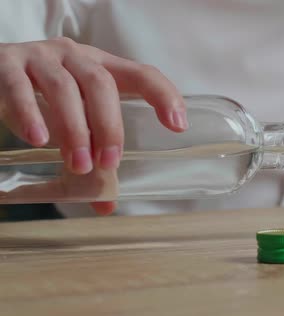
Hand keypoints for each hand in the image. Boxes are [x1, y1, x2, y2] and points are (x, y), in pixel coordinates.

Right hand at [0, 37, 187, 214]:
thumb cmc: (42, 97)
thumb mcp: (72, 118)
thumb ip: (90, 153)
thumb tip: (105, 203)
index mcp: (99, 67)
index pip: (141, 74)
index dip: (163, 95)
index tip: (178, 126)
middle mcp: (74, 56)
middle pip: (101, 84)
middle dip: (109, 126)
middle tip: (109, 164)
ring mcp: (39, 57)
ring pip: (63, 87)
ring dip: (74, 128)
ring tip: (78, 164)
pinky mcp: (5, 64)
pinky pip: (19, 88)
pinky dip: (30, 114)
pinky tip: (38, 139)